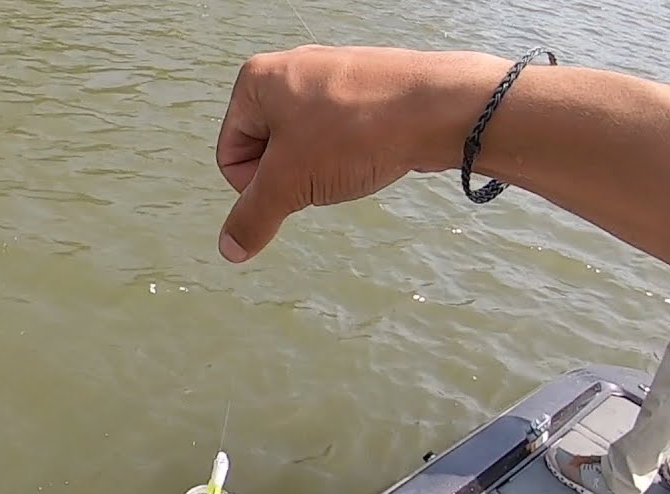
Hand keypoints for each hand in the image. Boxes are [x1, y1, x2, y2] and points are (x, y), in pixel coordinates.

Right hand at [214, 45, 485, 261]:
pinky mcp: (363, 87)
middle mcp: (288, 69)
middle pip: (265, 150)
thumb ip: (252, 218)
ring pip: (303, 145)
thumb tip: (229, 248)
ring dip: (320, 167)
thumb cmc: (356, 133)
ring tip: (350, 161)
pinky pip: (337, 133)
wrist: (440, 108)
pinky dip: (347, 152)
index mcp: (256, 81)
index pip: (229, 156)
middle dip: (290, 175)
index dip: (256, 186)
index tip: (293, 181)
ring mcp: (328, 75)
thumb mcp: (291, 184)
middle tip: (322, 172)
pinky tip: (370, 152)